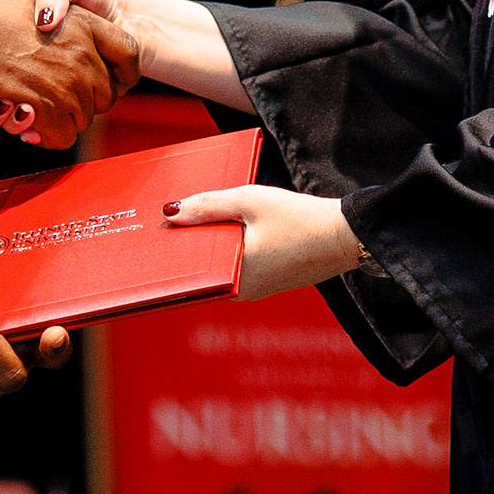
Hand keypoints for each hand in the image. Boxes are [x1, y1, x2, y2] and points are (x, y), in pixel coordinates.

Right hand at [0, 0, 141, 148]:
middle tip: (57, 98)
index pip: (129, 51)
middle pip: (106, 95)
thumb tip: (36, 2)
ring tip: (34, 113)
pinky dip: (45, 137)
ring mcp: (68, 84)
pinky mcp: (47, 109)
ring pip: (82, 119)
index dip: (123, 70)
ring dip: (60, 120)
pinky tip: (27, 129)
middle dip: (85, 101)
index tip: (112, 80)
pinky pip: (61, 137)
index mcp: (83, 22)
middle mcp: (83, 54)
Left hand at [165, 185, 364, 300]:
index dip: (167, 250)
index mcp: (232, 278)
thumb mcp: (250, 201)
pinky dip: (223, 249)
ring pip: (215, 267)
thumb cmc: (300, 218)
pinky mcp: (263, 283)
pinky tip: (217, 226)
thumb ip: (208, 205)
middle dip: (183, 245)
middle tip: (162, 222)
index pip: (186, 270)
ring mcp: (251, 290)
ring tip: (185, 219)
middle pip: (198, 268)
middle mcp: (238, 292)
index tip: (148, 235)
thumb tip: (170, 211)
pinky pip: (231, 266)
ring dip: (203, 245)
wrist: (346, 237)